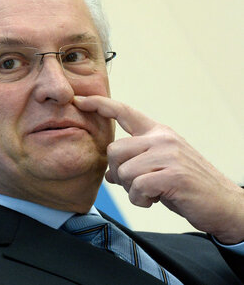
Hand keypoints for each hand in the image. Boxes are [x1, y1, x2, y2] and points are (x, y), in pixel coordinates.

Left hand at [73, 95, 243, 243]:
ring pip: (124, 171)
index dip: (100, 105)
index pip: (125, 112)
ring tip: (152, 194)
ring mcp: (169, 155)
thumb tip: (109, 173)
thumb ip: (136, 163)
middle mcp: (163, 139)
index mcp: (159, 133)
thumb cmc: (189, 187)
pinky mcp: (173, 175)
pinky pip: (137, 187)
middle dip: (118, 173)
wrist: (224, 204)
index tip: (80, 100)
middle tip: (137, 186)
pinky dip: (141, 200)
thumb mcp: (160, 169)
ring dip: (132, 190)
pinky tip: (156, 200)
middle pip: (114, 150)